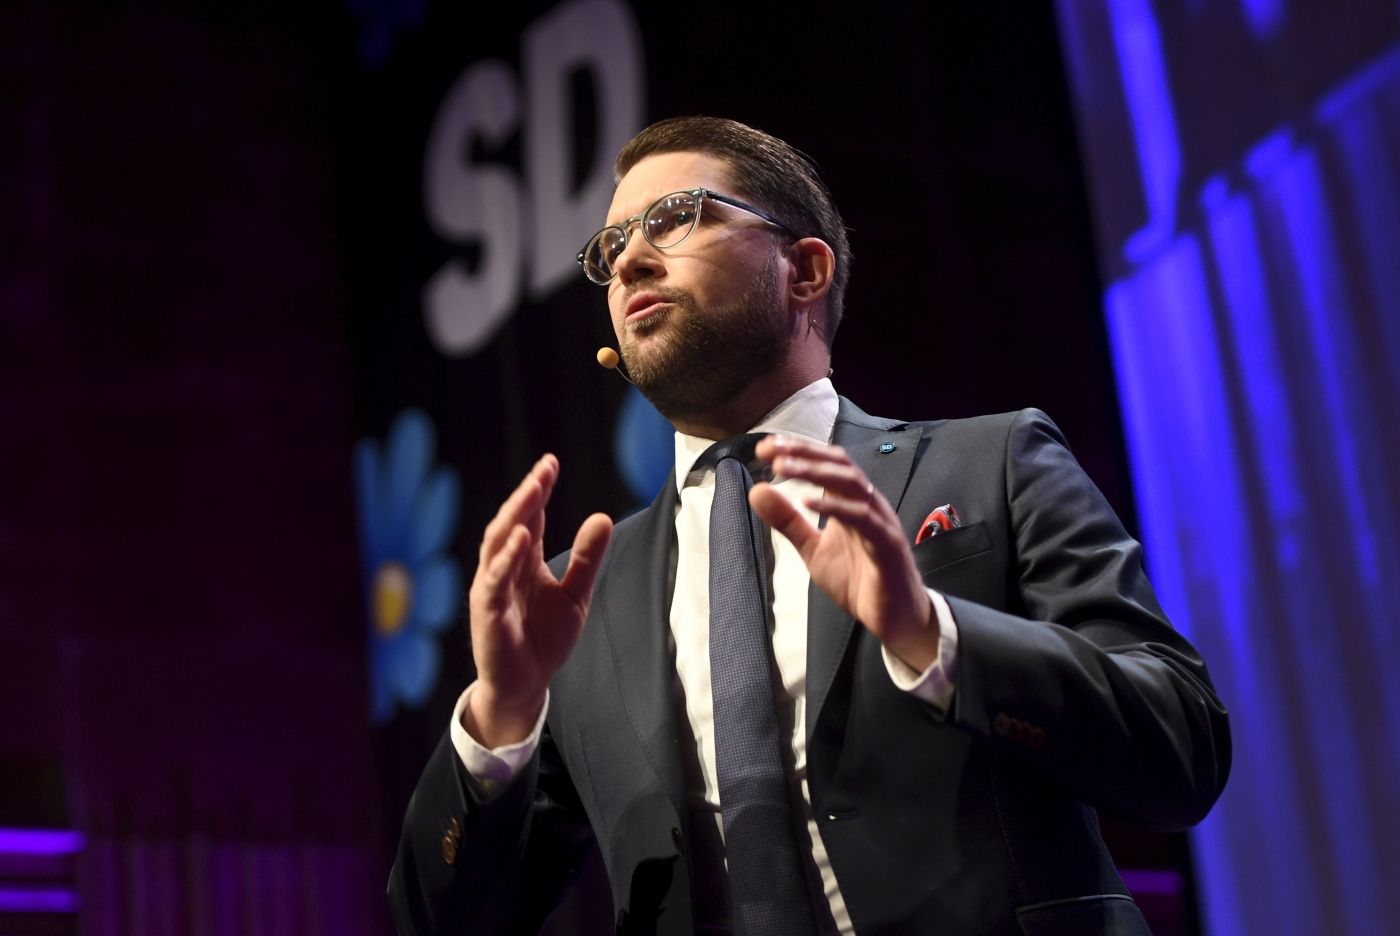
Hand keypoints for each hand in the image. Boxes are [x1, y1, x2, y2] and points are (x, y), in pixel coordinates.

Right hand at [465, 455, 612, 747]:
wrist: (526, 684)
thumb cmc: (544, 638)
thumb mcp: (576, 595)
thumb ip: (586, 559)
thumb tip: (602, 517)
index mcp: (522, 561)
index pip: (529, 517)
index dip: (538, 490)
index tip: (551, 462)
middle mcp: (502, 569)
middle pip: (511, 523)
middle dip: (526, 495)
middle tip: (543, 469)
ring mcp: (491, 590)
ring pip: (497, 545)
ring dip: (513, 518)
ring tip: (532, 492)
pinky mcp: (487, 614)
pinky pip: (493, 583)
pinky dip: (505, 560)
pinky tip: (520, 540)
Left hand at [749, 436, 937, 670]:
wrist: (893, 617)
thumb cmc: (858, 579)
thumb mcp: (812, 549)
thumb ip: (788, 522)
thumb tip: (758, 491)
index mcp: (850, 500)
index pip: (826, 462)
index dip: (797, 450)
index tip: (764, 447)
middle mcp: (867, 502)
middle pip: (838, 463)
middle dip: (803, 452)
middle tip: (770, 450)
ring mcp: (879, 521)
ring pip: (850, 483)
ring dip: (815, 471)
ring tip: (783, 468)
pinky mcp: (886, 544)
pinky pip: (862, 518)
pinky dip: (835, 507)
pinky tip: (807, 503)